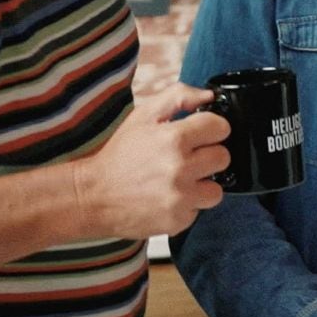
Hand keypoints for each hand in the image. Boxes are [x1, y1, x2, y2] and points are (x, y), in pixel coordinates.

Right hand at [73, 83, 226, 238]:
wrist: (94, 196)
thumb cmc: (120, 154)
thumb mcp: (143, 115)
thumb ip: (179, 97)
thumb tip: (209, 96)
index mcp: (173, 139)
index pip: (220, 128)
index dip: (210, 129)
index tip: (200, 135)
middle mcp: (180, 168)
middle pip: (223, 157)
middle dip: (207, 156)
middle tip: (187, 159)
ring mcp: (180, 197)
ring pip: (216, 190)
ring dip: (202, 185)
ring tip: (180, 181)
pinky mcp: (178, 220)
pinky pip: (199, 211)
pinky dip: (187, 206)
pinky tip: (168, 198)